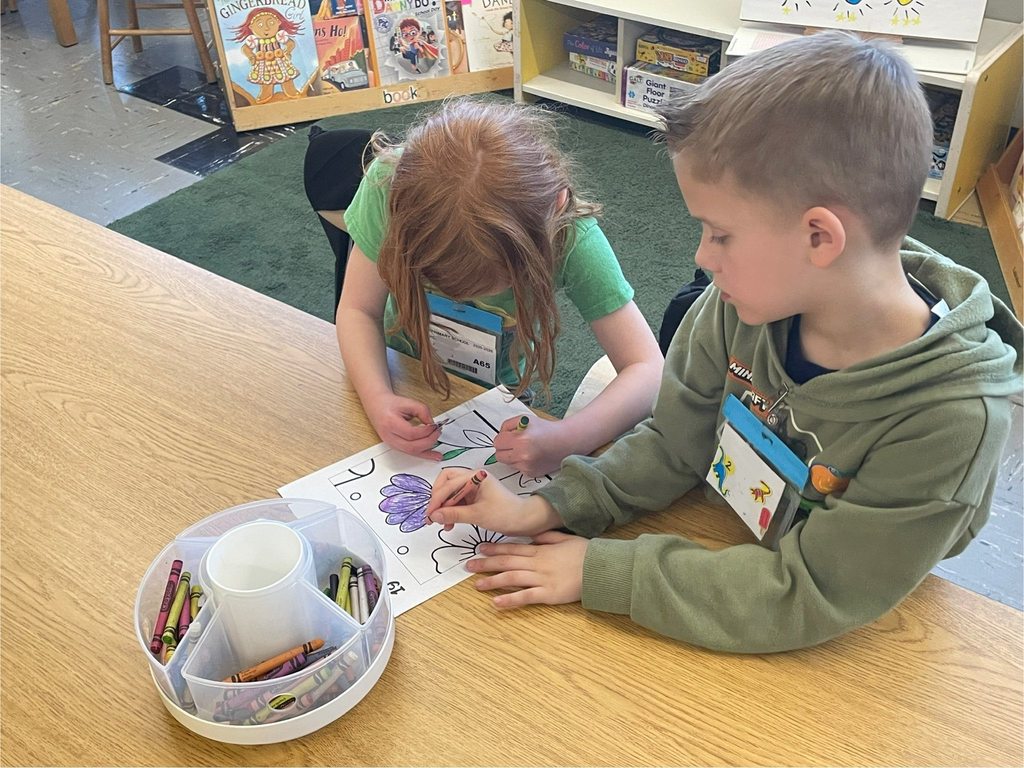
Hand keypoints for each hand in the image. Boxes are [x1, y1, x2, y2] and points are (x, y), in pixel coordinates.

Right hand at [366, 393, 442, 459]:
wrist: (377, 406)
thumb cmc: (390, 404)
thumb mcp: (408, 402)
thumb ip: (423, 411)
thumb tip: (433, 424)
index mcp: (390, 423)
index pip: (411, 433)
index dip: (426, 431)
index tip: (435, 426)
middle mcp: (389, 436)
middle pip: (412, 446)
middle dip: (429, 441)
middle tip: (438, 432)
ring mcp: (391, 443)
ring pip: (411, 452)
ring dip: (427, 451)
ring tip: (438, 451)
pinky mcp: (395, 446)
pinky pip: (410, 453)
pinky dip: (423, 455)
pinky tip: (432, 456)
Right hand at [426, 467, 560, 535]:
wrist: (525, 521)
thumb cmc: (507, 514)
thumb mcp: (478, 515)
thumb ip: (454, 514)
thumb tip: (434, 515)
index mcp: (476, 476)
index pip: (448, 483)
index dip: (436, 499)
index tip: (430, 514)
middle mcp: (474, 478)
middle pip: (446, 482)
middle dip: (438, 498)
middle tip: (432, 515)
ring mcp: (474, 487)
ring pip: (450, 493)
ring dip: (443, 507)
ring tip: (441, 523)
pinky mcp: (475, 497)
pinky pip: (457, 501)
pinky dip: (451, 511)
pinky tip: (450, 523)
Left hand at [467, 531, 586, 607]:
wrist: (600, 568)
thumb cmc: (585, 553)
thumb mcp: (565, 538)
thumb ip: (547, 537)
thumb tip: (532, 536)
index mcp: (540, 550)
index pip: (513, 548)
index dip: (495, 548)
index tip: (481, 548)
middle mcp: (537, 563)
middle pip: (507, 562)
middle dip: (487, 563)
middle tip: (469, 565)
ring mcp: (542, 579)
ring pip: (511, 578)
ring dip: (492, 581)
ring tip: (477, 585)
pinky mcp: (548, 594)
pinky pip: (525, 597)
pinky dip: (509, 600)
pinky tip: (496, 603)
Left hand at [492, 416, 566, 476]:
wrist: (565, 442)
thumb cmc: (546, 429)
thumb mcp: (525, 419)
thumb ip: (507, 425)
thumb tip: (499, 435)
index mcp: (521, 439)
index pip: (497, 442)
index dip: (502, 438)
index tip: (507, 436)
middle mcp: (523, 455)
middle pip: (499, 455)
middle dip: (504, 448)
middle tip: (513, 443)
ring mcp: (527, 466)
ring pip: (507, 463)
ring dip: (512, 456)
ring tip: (524, 448)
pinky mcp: (531, 473)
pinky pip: (517, 468)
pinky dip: (521, 462)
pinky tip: (531, 455)